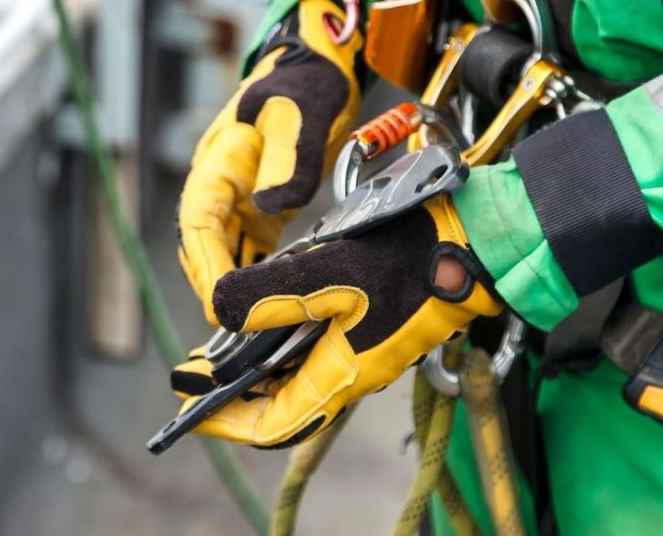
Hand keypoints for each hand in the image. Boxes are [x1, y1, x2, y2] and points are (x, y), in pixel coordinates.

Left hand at [173, 195, 502, 447]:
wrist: (473, 239)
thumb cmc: (411, 257)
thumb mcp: (330, 271)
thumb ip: (272, 294)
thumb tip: (220, 311)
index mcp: (342, 374)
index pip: (273, 423)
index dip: (227, 418)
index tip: (190, 399)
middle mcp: (351, 372)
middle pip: (280, 401)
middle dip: (234, 390)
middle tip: (193, 369)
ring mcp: (363, 350)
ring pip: (297, 373)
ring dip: (257, 364)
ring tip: (220, 344)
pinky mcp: (370, 325)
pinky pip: (317, 346)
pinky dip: (284, 338)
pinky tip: (268, 312)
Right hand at [177, 0, 362, 323]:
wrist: (317, 65)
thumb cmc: (305, 82)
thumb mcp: (300, 115)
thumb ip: (288, 160)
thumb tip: (269, 206)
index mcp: (218, 163)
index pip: (199, 223)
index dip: (207, 265)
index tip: (218, 302)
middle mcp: (219, 186)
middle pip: (206, 248)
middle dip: (218, 288)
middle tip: (237, 332)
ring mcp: (236, 201)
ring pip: (225, 255)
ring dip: (235, 290)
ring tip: (252, 331)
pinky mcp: (258, 210)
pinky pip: (249, 252)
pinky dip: (256, 278)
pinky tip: (274, 306)